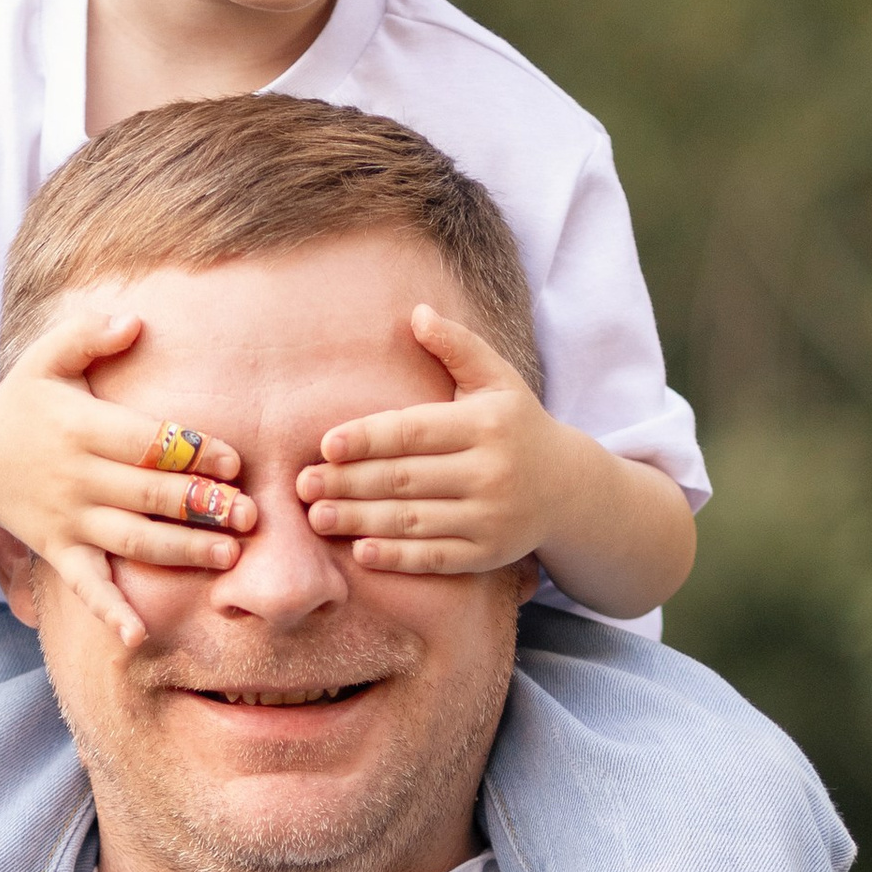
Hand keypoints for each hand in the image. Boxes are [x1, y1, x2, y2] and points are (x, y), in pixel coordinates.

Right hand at [0, 306, 253, 645]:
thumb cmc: (22, 404)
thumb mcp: (47, 359)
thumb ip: (89, 334)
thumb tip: (136, 319)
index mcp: (81, 427)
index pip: (146, 442)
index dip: (192, 451)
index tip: (234, 463)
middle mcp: (77, 477)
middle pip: (148, 495)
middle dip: (201, 506)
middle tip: (250, 515)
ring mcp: (69, 519)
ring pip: (132, 541)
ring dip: (181, 552)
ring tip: (227, 556)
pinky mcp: (59, 552)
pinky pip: (86, 587)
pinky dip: (110, 613)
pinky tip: (137, 636)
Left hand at [298, 304, 566, 574]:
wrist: (568, 488)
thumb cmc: (516, 426)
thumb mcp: (496, 379)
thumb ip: (457, 346)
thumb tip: (417, 313)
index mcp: (486, 424)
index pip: (414, 431)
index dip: (367, 439)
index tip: (325, 445)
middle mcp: (491, 472)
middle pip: (404, 479)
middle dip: (348, 482)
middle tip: (303, 485)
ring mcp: (491, 517)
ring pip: (413, 520)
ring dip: (359, 520)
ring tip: (318, 517)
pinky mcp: (488, 554)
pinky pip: (434, 558)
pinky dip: (396, 557)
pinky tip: (361, 552)